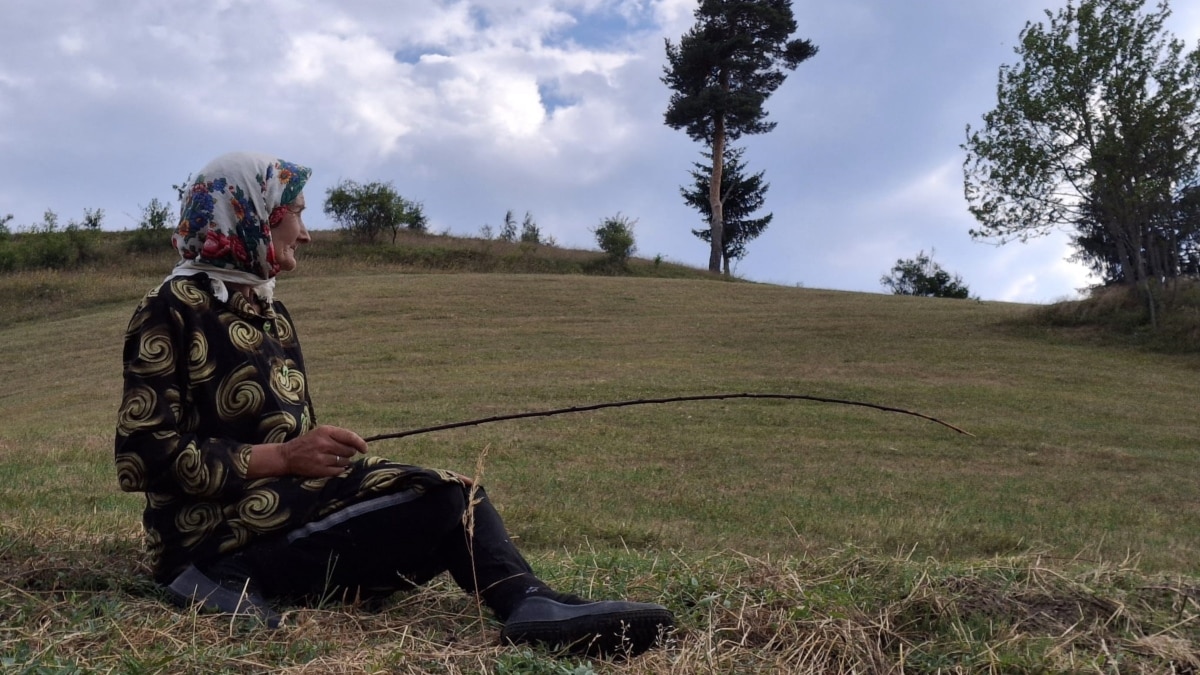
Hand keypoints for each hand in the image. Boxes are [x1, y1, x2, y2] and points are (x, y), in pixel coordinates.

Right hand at [251, 425, 366, 477]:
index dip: (360, 443)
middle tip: (343, 452)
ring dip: (344, 461)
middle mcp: (324, 444)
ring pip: (345, 461)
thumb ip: (337, 436)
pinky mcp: (319, 470)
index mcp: (325, 431)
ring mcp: (321, 458)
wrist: (287, 456)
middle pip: (349, 450)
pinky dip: (339, 469)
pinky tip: (333, 466)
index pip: (349, 437)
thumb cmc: (307, 443)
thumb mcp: (320, 433)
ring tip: (335, 458)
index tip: (364, 448)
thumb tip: (358, 443)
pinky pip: (339, 471)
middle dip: (350, 452)